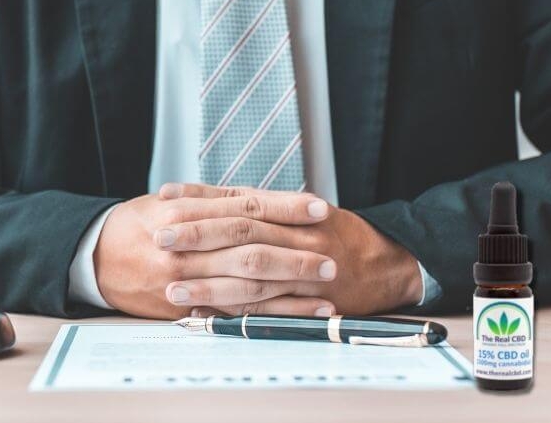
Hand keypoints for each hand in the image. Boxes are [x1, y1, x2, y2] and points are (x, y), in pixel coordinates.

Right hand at [93, 188, 336, 318]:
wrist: (94, 258)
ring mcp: (186, 277)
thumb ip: (211, 200)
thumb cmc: (136, 225)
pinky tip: (297, 314)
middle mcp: (187, 245)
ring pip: (246, 284)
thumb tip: (259, 199)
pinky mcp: (185, 305)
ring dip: (290, 289)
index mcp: (186, 211)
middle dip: (295, 253)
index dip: (284, 207)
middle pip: (252, 247)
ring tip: (326, 290)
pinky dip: (268, 313)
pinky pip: (233, 311)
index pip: (245, 206)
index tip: (319, 208)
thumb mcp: (168, 202)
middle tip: (331, 257)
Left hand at [157, 183, 422, 316]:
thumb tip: (208, 201)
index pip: (237, 198)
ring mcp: (304, 267)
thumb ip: (261, 207)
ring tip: (171, 287)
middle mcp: (296, 233)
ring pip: (250, 271)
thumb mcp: (303, 211)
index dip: (199, 198)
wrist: (391, 262)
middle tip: (159, 237)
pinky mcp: (311, 299)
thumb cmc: (339, 235)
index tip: (164, 199)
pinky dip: (235, 310)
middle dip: (197, 234)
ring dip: (207, 281)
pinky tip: (205, 313)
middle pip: (240, 229)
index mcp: (290, 209)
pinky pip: (268, 305)